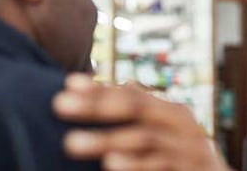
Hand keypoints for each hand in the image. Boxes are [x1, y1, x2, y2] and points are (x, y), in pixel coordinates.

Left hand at [53, 73, 230, 170]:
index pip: (132, 94)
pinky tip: (110, 164)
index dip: (100, 88)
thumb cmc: (183, 155)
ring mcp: (187, 149)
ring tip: (70, 142)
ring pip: (143, 138)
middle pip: (135, 108)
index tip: (68, 84)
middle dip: (97, 106)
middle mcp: (180, 124)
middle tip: (59, 104)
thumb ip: (142, 114)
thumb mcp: (167, 131)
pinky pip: (160, 166)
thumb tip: (119, 85)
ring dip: (106, 139)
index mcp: (171, 112)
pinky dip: (135, 165)